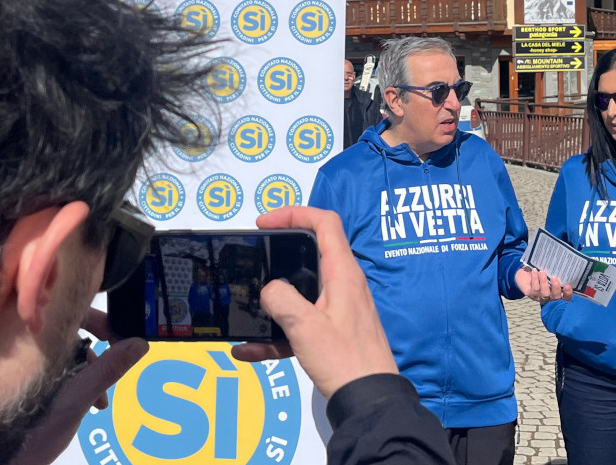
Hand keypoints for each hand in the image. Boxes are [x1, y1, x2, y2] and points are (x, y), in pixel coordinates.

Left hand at [13, 309, 148, 464]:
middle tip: (115, 361)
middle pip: (66, 331)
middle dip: (95, 347)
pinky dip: (73, 381)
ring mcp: (21, 365)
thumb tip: (140, 343)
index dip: (94, 317)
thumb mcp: (77, 397)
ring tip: (99, 398)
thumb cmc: (32, 426)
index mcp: (31, 341)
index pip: (65, 309)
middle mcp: (23, 347)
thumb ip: (108, 369)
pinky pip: (53, 369)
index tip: (115, 333)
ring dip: (87, 370)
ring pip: (62, 352)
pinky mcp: (22, 381)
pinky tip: (87, 403)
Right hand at [231, 206, 398, 398]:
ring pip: (301, 293)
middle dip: (280, 253)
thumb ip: (280, 299)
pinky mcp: (333, 334)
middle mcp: (344, 286)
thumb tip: (269, 289)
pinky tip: (248, 350)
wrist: (369, 402)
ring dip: (273, 300)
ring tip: (246, 307)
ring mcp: (339, 310)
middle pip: (311, 253)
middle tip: (256, 255)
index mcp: (343, 274)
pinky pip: (299, 325)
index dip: (294, 213)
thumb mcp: (304, 326)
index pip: (325, 222)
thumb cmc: (346, 361)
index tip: (265, 223)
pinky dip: (276, 334)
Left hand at [516, 266, 573, 303]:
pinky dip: (535, 279)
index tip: (568, 285)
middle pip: (556, 296)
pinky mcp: (531, 294)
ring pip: (544, 293)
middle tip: (554, 277)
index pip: (566, 296)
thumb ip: (554, 268)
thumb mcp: (548, 269)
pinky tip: (534, 271)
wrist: (525, 273)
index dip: (568, 293)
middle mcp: (550, 295)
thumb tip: (559, 259)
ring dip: (544, 282)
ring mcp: (540, 296)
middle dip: (556, 287)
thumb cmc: (540, 271)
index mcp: (557, 290)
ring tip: (542, 272)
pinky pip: (534, 289)